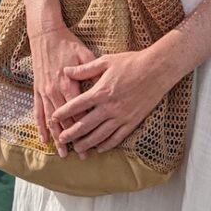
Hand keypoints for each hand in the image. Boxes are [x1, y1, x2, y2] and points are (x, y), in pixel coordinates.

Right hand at [28, 25, 96, 157]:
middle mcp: (55, 91)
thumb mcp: (84, 53)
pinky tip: (44, 139)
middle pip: (66, 120)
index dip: (86, 126)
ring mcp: (45, 92)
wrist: (45, 35)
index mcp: (68, 83)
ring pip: (51, 120)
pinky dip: (41, 126)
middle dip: (74, 138)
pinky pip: (38, 112)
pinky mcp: (37, 90)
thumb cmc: (68, 43)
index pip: (79, 111)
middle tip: (82, 154)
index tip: (95, 140)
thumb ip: (92, 71)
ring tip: (64, 153)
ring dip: (58, 137)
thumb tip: (105, 85)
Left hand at [51, 49, 171, 155]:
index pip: (76, 105)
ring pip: (99, 135)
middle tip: (61, 139)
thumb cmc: (131, 62)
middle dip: (71, 134)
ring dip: (86, 143)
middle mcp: (109, 107)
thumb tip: (66, 71)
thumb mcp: (106, 61)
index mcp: (100, 91)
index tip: (54, 118)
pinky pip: (117, 138)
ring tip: (77, 148)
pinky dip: (106, 145)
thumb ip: (85, 69)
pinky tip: (99, 148)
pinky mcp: (132, 122)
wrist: (156, 69)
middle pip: (85, 125)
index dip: (63, 113)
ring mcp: (121, 116)